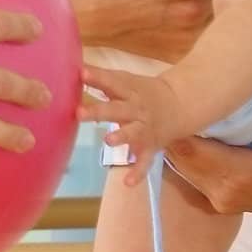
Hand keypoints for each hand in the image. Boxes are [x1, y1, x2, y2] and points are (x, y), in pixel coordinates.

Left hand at [79, 64, 189, 185]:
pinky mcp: (150, 147)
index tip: (81, 73)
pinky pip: (145, 161)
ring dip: (121, 137)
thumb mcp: (125, 81)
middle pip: (117, 109)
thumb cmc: (142, 92)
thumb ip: (101, 78)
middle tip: (78, 112)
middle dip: (98, 111)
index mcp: (129, 91)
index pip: (111, 82)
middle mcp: (136, 109)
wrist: (178, 105)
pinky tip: (127, 183)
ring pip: (132, 133)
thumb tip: (73, 68)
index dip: (97, 77)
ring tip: (108, 140)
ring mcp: (144, 128)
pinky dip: (138, 172)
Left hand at [164, 88, 251, 216]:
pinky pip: (192, 172)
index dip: (178, 118)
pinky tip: (198, 127)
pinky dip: (190, 151)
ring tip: (184, 105)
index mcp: (242, 174)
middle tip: (175, 92)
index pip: (187, 145)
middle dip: (174, 126)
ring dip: (180, 138)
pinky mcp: (223, 200)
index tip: (177, 91)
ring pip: (181, 165)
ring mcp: (222, 199)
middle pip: (178, 155)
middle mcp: (224, 191)